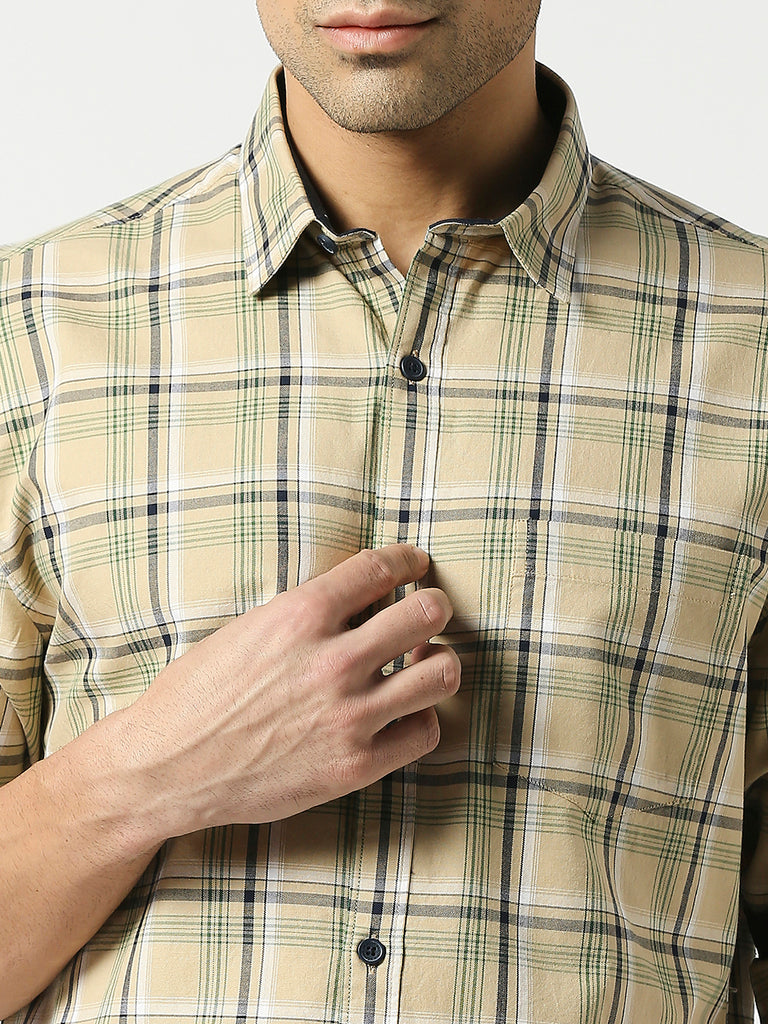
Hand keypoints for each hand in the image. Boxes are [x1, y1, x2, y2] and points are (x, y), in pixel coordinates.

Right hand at [122, 544, 459, 838]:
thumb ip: (308, 613)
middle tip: (428, 611)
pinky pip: (425, 731)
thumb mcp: (248, 629)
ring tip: (425, 661)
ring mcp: (348, 716)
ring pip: (441, 673)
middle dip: (434, 605)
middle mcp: (333, 660)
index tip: (416, 564)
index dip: (408, 560)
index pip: (382, 568)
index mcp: (301, 615)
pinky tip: (404, 712)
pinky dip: (421, 717)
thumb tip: (362, 599)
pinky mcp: (354, 765)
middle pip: (427, 612)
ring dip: (439, 660)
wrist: (166, 768)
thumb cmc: (197, 694)